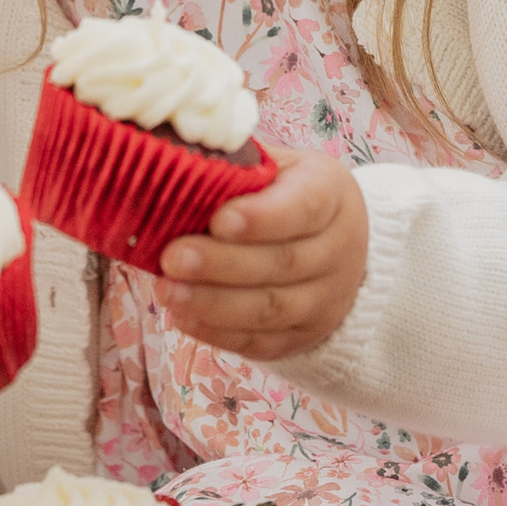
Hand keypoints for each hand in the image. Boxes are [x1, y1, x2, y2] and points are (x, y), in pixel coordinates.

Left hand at [155, 147, 368, 360]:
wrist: (335, 242)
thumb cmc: (285, 192)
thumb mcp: (275, 166)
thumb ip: (236, 167)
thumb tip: (173, 163)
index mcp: (331, 194)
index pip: (305, 206)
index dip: (262, 217)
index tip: (217, 220)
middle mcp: (338, 249)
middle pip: (283, 263)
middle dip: (222, 264)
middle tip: (172, 258)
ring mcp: (327, 299)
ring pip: (272, 309)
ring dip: (214, 304)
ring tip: (167, 291)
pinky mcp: (305, 335)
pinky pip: (262, 342)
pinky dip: (219, 333)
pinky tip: (183, 316)